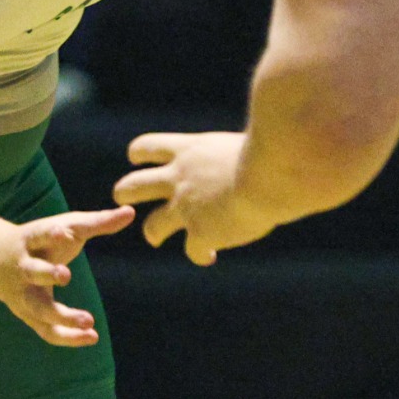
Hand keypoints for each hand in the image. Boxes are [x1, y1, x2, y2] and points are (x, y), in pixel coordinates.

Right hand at [0, 206, 134, 346]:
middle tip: (65, 275)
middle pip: (32, 272)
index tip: (64, 231)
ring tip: (88, 321)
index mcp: (30, 240)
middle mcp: (23, 268)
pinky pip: (47, 331)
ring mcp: (23, 295)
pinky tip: (92, 337)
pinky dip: (68, 337)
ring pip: (38, 308)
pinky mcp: (30, 316)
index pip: (38, 234)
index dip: (50, 233)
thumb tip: (131, 212)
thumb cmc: (42, 240)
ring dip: (62, 316)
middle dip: (46, 274)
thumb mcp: (65, 226)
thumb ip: (97, 222)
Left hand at [112, 131, 279, 265]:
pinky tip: (209, 256)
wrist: (271, 172)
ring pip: (152, 225)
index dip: (139, 154)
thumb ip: (235, 155)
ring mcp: (186, 207)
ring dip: (153, 232)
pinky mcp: (201, 231)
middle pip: (133, 185)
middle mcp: (180, 178)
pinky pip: (192, 250)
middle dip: (125, 192)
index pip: (149, 147)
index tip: (138, 158)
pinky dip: (200, 254)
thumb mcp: (246, 141)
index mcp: (190, 150)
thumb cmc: (273, 149)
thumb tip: (255, 155)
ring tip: (155, 237)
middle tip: (125, 197)